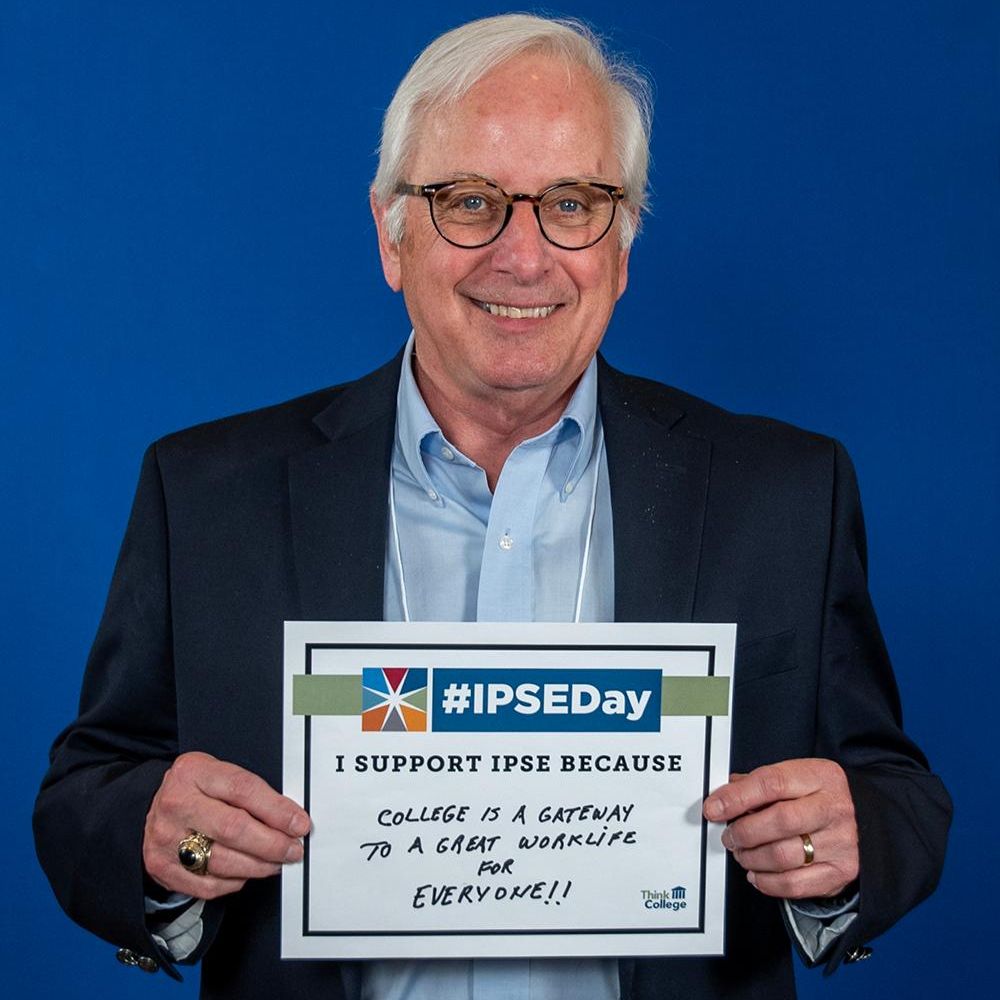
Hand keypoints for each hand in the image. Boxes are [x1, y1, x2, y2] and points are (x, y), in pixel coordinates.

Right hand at [143, 751, 310, 899]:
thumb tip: (290, 817)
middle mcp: (176, 804)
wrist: (152, 808)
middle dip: (272, 843)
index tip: (299, 823)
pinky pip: (208, 884)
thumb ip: (250, 791)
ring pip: (223, 861)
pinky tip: (247, 871)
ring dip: (259, 866)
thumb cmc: (195, 790)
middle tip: (293, 849)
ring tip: (277, 862)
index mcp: (194, 772)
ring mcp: (166, 838)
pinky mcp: (162, 867)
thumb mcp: (218, 775)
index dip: (277, 810)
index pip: (244, 790)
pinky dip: (235, 881)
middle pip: (234, 828)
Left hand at [702, 758, 857, 898]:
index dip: (736, 797)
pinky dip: (767, 882)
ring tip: (742, 853)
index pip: (771, 783)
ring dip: (751, 858)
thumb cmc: (821, 797)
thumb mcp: (796, 777)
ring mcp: (840, 842)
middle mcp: (834, 808)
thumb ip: (759, 784)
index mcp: (820, 777)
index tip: (713, 808)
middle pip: (777, 821)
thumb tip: (722, 797)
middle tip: (729, 836)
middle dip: (742, 831)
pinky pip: (794, 884)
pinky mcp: (841, 871)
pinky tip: (757, 874)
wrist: (869, 819)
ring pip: (783, 856)